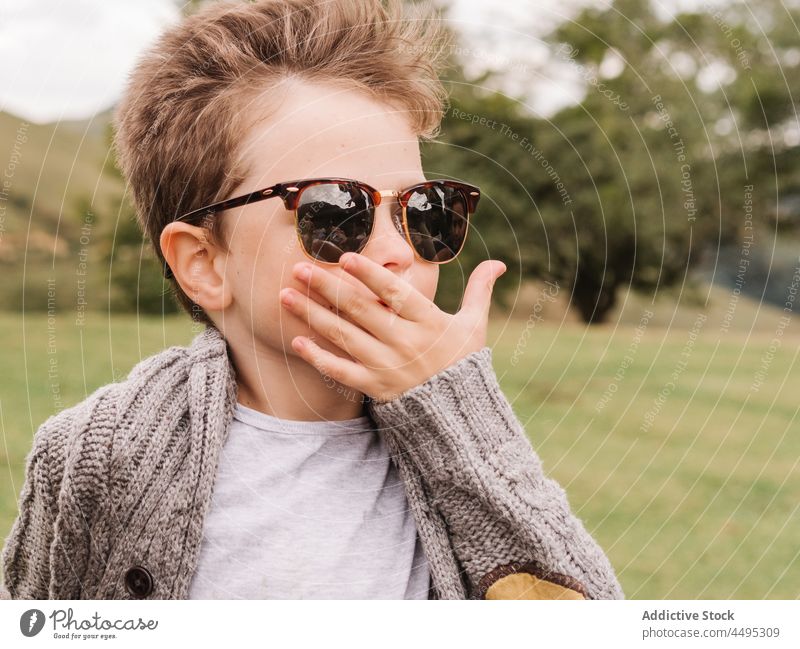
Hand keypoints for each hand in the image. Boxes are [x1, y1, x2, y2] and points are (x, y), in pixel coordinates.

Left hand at [279, 252, 506, 402]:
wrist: (459, 414)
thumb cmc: (464, 361)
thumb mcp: (475, 325)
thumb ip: (480, 290)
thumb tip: (499, 263)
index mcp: (428, 321)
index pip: (394, 292)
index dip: (368, 273)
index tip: (343, 257)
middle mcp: (404, 342)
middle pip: (359, 309)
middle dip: (326, 287)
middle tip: (298, 268)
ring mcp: (387, 366)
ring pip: (343, 336)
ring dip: (312, 315)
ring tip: (285, 295)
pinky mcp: (375, 387)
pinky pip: (341, 371)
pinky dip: (318, 357)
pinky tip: (297, 340)